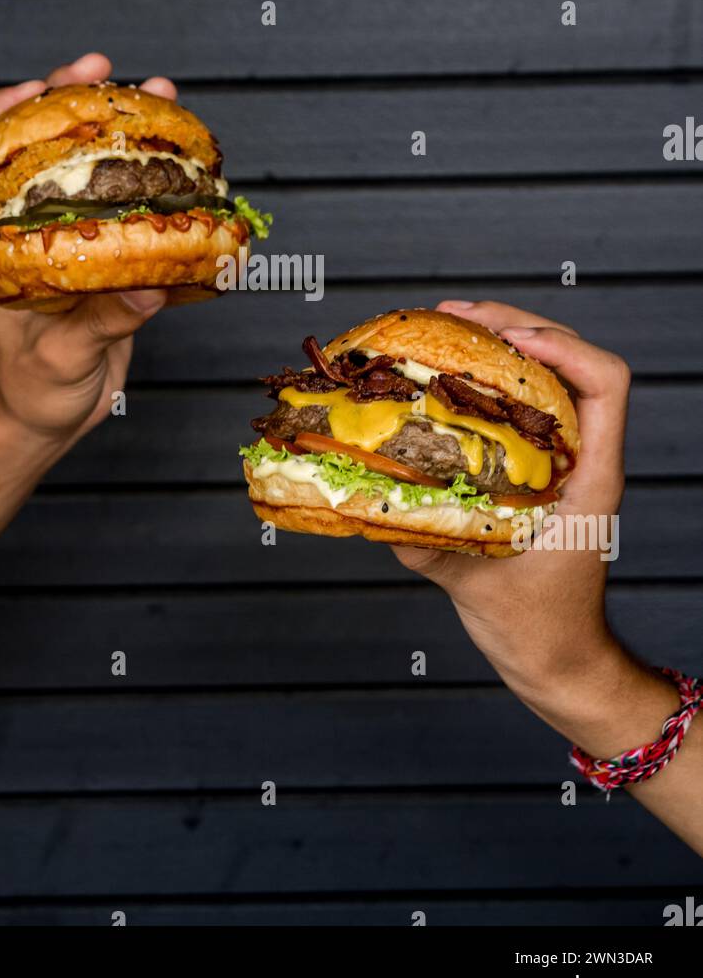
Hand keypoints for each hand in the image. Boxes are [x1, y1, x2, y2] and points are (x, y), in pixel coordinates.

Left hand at [0, 53, 174, 444]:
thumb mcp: (61, 358)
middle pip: (40, 141)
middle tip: (111, 73)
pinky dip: (151, 174)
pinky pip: (124, 201)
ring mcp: (63, 236)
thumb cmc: (30, 390)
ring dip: (121, 126)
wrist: (43, 419)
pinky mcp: (100, 253)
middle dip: (73, 98)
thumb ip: (102, 323)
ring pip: (86, 163)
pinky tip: (184, 160)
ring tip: (162, 95)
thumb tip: (147, 285)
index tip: (41, 86)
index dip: (4, 111)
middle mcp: (24, 226)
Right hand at [391, 299, 676, 754]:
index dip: (561, 347)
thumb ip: (426, 546)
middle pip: (571, 363)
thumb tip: (371, 505)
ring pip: (547, 377)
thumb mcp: (477, 586)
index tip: (506, 341)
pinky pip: (522, 407)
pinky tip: (446, 378)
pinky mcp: (539, 474)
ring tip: (445, 329)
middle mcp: (583, 460)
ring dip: (501, 344)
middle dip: (514, 326)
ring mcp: (564, 464)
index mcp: (592, 477)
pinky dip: (488, 381)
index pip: (606, 384)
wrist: (559, 662)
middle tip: (452, 316)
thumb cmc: (540, 632)